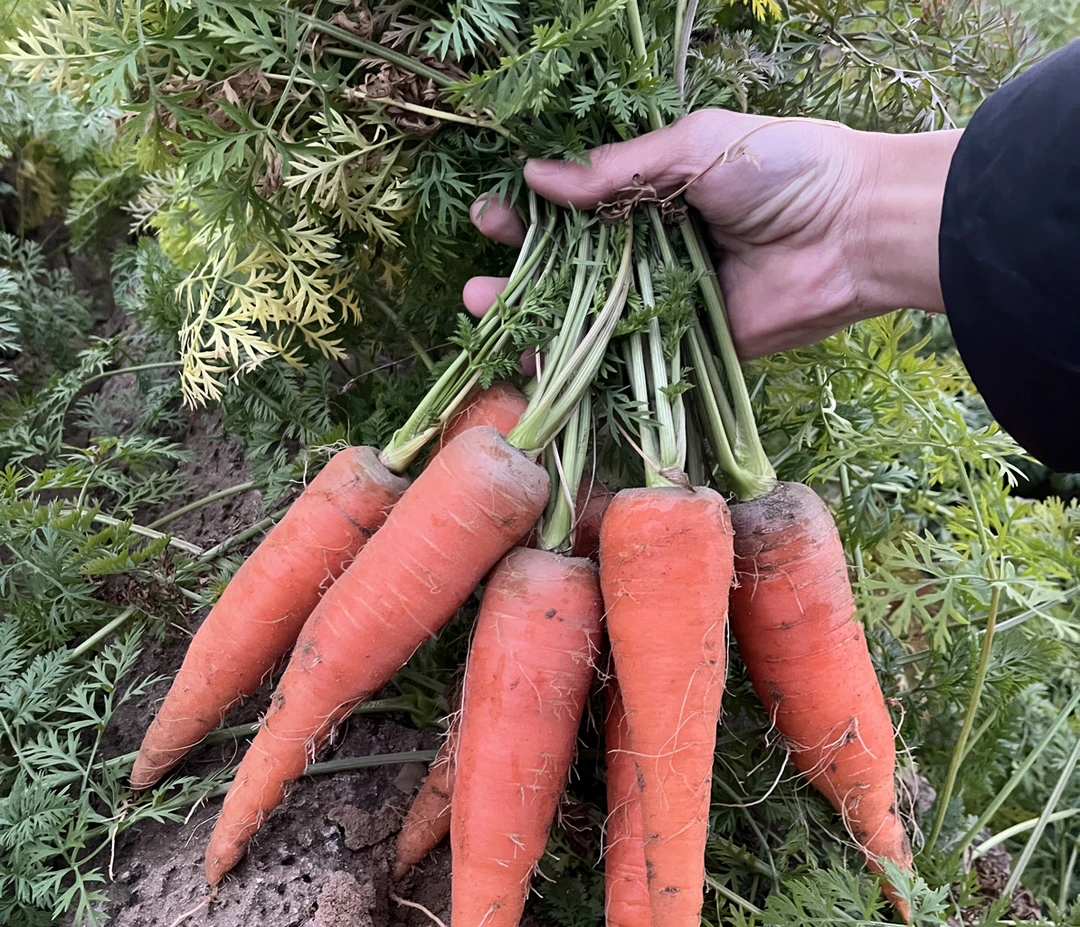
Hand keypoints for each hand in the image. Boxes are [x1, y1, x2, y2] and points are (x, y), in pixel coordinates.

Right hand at [464, 110, 960, 357]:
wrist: (851, 229)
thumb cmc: (779, 167)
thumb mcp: (693, 148)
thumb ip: (617, 170)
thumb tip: (538, 176)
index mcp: (654, 192)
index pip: (576, 205)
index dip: (531, 212)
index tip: (490, 217)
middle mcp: (653, 248)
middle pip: (572, 266)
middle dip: (520, 272)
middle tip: (474, 281)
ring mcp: (666, 299)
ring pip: (590, 315)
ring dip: (537, 319)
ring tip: (484, 315)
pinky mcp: (687, 343)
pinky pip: (627, 355)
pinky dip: (584, 362)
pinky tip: (536, 363)